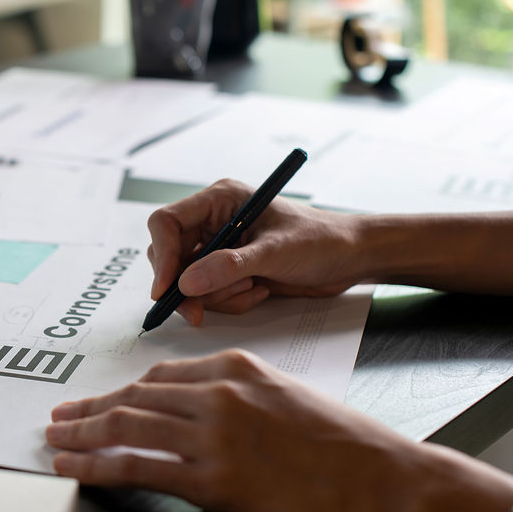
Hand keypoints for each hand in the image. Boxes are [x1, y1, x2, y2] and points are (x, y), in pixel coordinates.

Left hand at [45, 349, 512, 511]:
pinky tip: (72, 465)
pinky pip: (137, 465)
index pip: (161, 375)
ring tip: (55, 438)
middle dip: (91, 406)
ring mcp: (212, 435)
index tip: (102, 398)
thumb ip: (239, 395)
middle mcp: (218, 393)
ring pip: (125, 424)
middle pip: (135, 395)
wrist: (385, 478)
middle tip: (62, 413)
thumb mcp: (287, 396)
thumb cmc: (346, 442)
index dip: (124, 389)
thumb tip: (199, 411)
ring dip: (81, 432)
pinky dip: (95, 464)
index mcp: (237, 367)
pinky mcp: (212, 478)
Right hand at [147, 179, 365, 323]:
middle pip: (170, 257)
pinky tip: (258, 293)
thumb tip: (186, 284)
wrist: (350, 258)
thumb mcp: (275, 252)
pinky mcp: (227, 271)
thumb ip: (229, 266)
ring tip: (253, 289)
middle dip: (188, 286)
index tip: (167, 289)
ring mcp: (218, 247)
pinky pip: (207, 294)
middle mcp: (212, 221)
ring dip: (216, 296)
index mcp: (220, 200)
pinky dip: (228, 302)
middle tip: (201, 311)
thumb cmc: (321, 240)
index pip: (166, 223)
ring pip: (187, 281)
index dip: (162, 256)